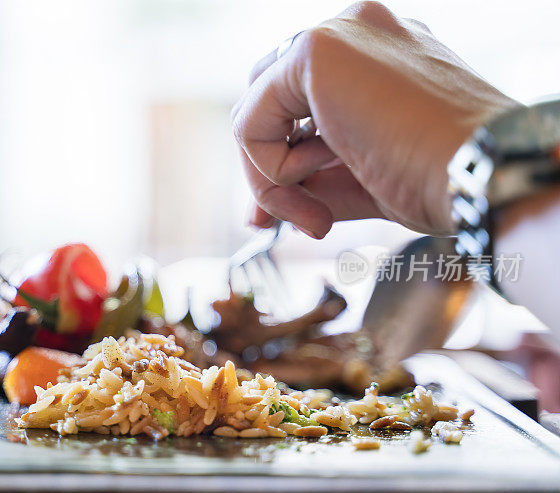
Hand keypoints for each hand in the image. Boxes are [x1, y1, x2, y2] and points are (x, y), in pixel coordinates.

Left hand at [232, 1, 518, 237]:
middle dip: (268, 172)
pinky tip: (317, 182)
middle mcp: (352, 35)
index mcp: (373, 57)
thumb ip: (313, 182)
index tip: (300, 214)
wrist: (481, 172)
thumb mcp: (363, 179)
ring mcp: (335, 36)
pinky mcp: (314, 51)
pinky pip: (249, 123)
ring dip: (273, 180)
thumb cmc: (441, 179)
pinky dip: (270, 170)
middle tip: (301, 220)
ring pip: (254, 115)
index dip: (282, 164)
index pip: (296, 104)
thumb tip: (262, 209)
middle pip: (268, 106)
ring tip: (320, 214)